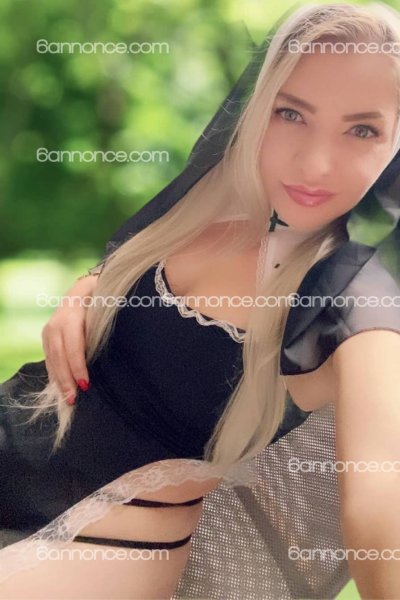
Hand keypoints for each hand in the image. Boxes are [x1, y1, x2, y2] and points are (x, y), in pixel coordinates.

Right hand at [41, 274, 98, 404]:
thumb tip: (120, 351)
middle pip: (59, 355)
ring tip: (68, 399)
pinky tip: (61, 388)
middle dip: (66, 379)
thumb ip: (106, 326)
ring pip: (52, 358)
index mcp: (73, 313)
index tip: (86, 384)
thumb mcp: (106, 307)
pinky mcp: (46, 337)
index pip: (73, 345)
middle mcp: (56, 322)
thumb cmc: (102, 300)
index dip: (78, 366)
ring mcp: (49, 329)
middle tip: (74, 399)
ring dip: (59, 381)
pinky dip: (55, 374)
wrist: (82, 289)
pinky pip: (49, 358)